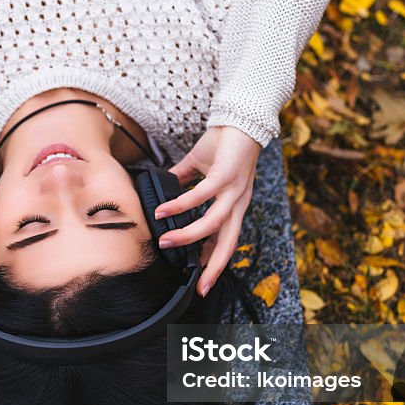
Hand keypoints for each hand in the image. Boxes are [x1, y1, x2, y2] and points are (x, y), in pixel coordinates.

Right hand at [153, 126, 260, 296]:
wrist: (240, 118)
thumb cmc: (224, 142)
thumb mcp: (201, 167)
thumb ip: (184, 180)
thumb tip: (164, 187)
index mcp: (235, 204)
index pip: (227, 239)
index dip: (214, 259)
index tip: (200, 278)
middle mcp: (239, 202)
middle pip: (229, 242)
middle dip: (214, 267)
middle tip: (201, 287)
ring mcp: (234, 190)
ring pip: (214, 224)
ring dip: (189, 237)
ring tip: (166, 242)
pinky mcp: (225, 175)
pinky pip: (201, 196)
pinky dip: (182, 206)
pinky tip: (164, 212)